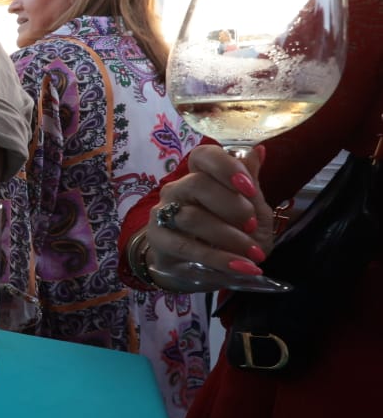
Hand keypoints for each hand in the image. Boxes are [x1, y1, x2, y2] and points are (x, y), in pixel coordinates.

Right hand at [145, 144, 275, 279]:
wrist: (201, 267)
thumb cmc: (229, 233)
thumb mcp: (250, 210)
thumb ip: (251, 184)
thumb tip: (259, 150)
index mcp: (201, 175)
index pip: (204, 155)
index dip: (226, 167)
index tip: (249, 189)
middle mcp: (178, 189)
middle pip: (197, 184)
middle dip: (231, 206)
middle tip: (252, 225)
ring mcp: (163, 213)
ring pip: (191, 217)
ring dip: (228, 236)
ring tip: (253, 253)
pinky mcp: (158, 239)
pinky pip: (186, 247)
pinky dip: (217, 258)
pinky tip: (241, 267)